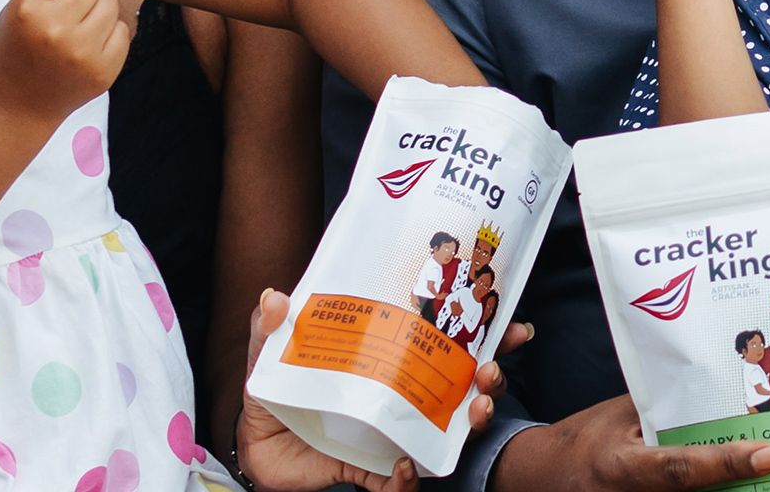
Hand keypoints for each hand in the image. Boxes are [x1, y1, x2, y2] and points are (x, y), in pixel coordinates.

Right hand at [0, 0, 132, 120]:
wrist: (12, 105)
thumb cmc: (12, 48)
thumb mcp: (17, 8)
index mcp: (28, 7)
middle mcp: (56, 28)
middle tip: (69, 2)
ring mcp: (83, 52)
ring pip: (111, 2)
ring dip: (99, 7)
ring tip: (77, 25)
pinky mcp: (104, 71)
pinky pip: (123, 30)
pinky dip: (109, 32)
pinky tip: (87, 44)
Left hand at [236, 290, 524, 491]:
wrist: (256, 448)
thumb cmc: (276, 395)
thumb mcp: (270, 353)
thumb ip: (269, 326)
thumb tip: (274, 297)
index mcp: (390, 363)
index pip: (448, 344)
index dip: (487, 334)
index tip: (512, 323)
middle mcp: (403, 399)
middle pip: (464, 388)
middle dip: (492, 379)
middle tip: (492, 370)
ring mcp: (394, 437)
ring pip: (450, 434)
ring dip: (472, 422)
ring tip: (475, 410)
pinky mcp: (375, 473)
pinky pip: (403, 485)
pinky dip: (408, 480)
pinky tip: (404, 467)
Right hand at [489, 395, 769, 491]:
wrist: (543, 480)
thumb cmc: (584, 442)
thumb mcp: (618, 417)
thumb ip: (664, 410)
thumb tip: (721, 393)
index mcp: (621, 468)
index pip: (680, 468)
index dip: (725, 463)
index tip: (769, 456)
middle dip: (744, 488)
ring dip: (735, 491)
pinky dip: (718, 491)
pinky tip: (743, 482)